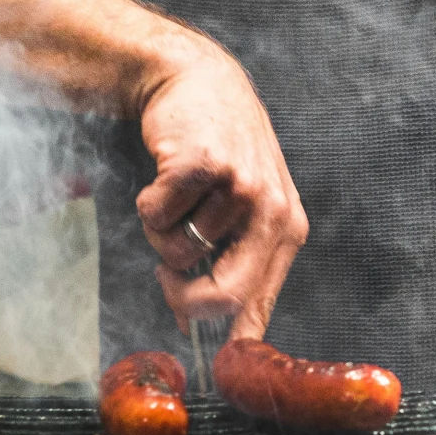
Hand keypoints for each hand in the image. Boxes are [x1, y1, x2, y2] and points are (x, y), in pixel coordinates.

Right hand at [132, 40, 308, 340]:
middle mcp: (272, 210)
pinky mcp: (202, 165)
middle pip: (225, 295)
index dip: (230, 337)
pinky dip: (147, 204)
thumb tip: (196, 327)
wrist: (197, 79)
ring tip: (176, 196)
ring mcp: (239, 186)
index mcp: (287, 228)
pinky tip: (164, 176)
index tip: (209, 355)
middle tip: (167, 280)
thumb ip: (230, 263)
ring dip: (161, 231)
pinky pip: (155, 216)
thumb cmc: (219, 148)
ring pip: (177, 252)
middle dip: (185, 299)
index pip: (260, 303)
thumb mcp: (243, 207)